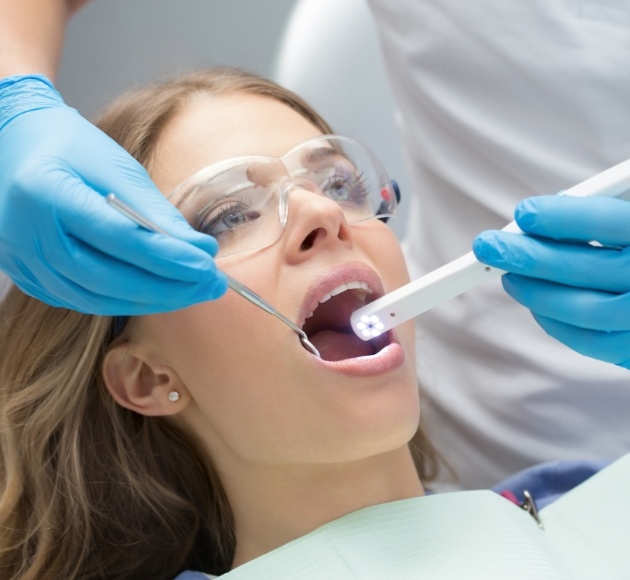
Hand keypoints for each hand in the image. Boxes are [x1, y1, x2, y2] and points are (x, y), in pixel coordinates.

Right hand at [0, 75, 226, 314]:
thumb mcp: (116, 165)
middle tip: (212, 286)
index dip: (169, 258)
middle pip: (109, 279)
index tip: (208, 267)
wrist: (14, 145)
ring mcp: (23, 261)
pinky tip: (157, 294)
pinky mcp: (28, 276)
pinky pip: (83, 301)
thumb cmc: (70, 147)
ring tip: (194, 291)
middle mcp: (27, 236)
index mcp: (47, 193)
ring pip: (97, 299)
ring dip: (152, 300)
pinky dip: (125, 301)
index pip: (120, 238)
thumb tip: (200, 250)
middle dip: (169, 288)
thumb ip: (155, 211)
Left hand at [472, 194, 629, 368]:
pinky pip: (592, 341)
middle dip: (529, 256)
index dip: (563, 218)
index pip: (611, 223)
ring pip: (583, 309)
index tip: (523, 213)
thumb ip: (609, 211)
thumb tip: (551, 210)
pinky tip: (536, 303)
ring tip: (506, 274)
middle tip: (488, 246)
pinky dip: (555, 322)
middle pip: (587, 268)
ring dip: (535, 291)